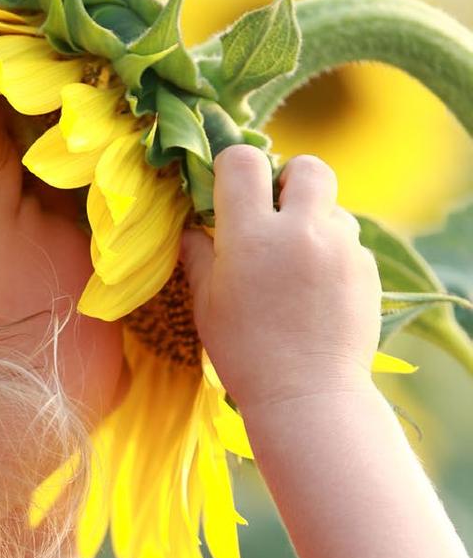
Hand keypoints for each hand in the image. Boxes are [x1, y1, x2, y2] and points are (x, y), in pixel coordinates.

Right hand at [178, 147, 382, 413]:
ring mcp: (340, 248)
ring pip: (332, 207)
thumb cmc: (244, 353)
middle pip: (308, 167)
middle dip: (290, 179)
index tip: (230, 191)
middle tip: (277, 212)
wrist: (307, 395)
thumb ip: (199, 256)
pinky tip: (318, 291)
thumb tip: (191, 228)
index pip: (244, 161)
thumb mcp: (207, 304)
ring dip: (314, 222)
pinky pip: (349, 242)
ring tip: (298, 263)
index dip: (234, 168)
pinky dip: (333, 254)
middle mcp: (301, 231)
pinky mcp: (366, 269)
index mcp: (251, 235)